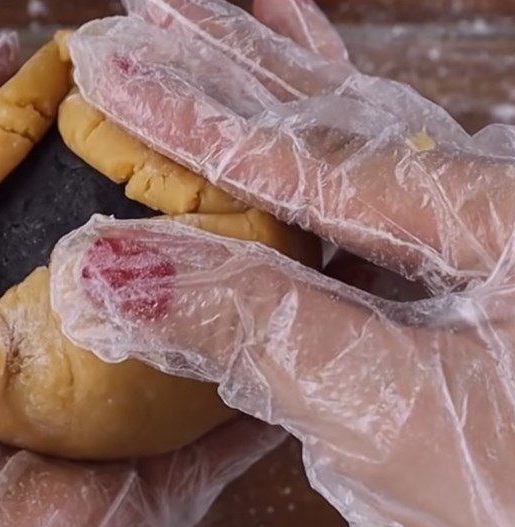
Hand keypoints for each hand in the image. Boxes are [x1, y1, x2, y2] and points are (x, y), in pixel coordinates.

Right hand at [50, 0, 514, 526]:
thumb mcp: (395, 426)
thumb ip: (258, 335)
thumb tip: (111, 268)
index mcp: (509, 224)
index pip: (317, 159)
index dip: (198, 119)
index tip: (113, 70)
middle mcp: (501, 229)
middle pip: (342, 133)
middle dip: (235, 76)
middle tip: (154, 15)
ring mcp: (481, 275)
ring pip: (358, 173)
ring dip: (273, 110)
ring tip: (215, 42)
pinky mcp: (460, 330)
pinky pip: (369, 243)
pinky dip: (306, 202)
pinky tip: (276, 176)